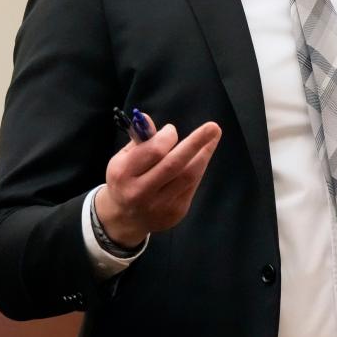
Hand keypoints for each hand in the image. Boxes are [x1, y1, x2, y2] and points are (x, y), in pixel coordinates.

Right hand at [95, 115, 221, 247]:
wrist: (124, 218)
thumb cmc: (125, 179)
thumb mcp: (123, 157)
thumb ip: (138, 138)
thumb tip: (146, 117)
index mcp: (123, 174)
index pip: (154, 151)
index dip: (167, 137)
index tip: (171, 130)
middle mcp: (140, 192)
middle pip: (174, 164)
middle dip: (196, 143)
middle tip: (213, 127)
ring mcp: (159, 205)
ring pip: (189, 175)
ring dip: (203, 154)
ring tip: (213, 137)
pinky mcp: (175, 212)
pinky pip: (192, 185)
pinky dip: (198, 167)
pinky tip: (202, 156)